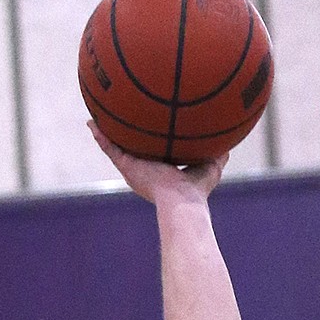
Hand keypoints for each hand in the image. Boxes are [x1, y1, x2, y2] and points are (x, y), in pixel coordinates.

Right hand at [87, 121, 227, 203]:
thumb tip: (228, 142)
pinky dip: (100, 137)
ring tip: (96, 118)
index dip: (152, 141)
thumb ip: (217, 154)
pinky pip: (110, 150)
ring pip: (118, 148)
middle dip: (127, 136)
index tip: (148, 127)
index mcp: (163, 171)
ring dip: (107, 133)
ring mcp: (135, 168)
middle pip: (134, 149)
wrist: (182, 202)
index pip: (156, 153)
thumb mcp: (210, 167)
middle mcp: (147, 169)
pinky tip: (91, 123)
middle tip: (119, 118)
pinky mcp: (127, 167)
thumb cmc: (197, 191)